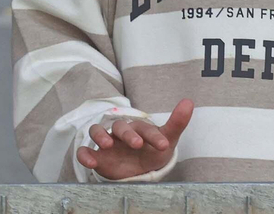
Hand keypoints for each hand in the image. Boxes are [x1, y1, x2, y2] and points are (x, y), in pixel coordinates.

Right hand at [76, 99, 194, 179]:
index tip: (163, 145)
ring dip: (101, 136)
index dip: (153, 135)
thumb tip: (189, 101)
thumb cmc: (152, 151)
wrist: (139, 171)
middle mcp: (121, 133)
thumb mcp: (166, 141)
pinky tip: (91, 161)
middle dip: (128, 134)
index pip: (144, 128)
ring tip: (107, 145)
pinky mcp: (97, 156)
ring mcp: (107, 143)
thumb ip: (177, 123)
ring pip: (97, 131)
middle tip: (137, 144)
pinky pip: (84, 151)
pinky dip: (84, 154)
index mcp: (138, 128)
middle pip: (120, 126)